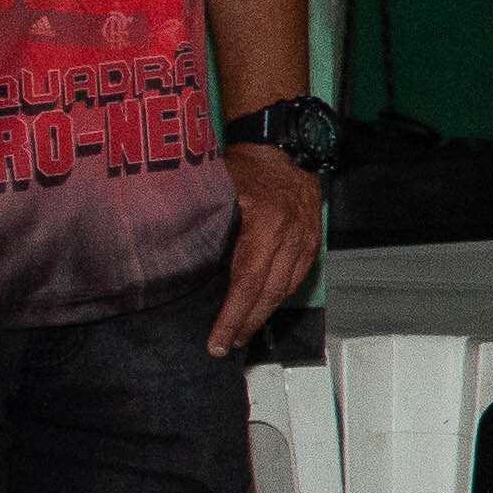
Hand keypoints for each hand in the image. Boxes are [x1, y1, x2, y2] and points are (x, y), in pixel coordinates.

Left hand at [206, 142, 316, 354]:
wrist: (286, 146)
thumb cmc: (248, 164)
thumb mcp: (219, 191)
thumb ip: (206, 225)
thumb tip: (179, 260)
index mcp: (265, 226)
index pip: (247, 283)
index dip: (231, 316)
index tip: (217, 341)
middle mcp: (290, 238)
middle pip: (268, 294)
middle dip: (245, 324)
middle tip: (225, 346)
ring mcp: (305, 240)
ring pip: (285, 289)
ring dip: (262, 314)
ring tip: (242, 331)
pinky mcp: (313, 241)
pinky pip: (297, 277)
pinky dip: (279, 296)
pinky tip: (265, 305)